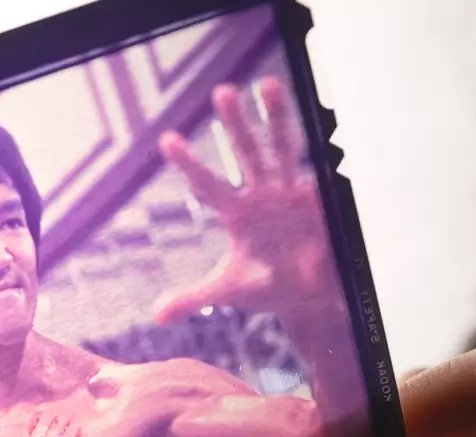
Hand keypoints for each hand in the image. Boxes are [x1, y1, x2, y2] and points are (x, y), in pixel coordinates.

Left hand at [155, 77, 331, 325]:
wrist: (310, 297)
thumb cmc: (266, 289)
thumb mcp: (228, 292)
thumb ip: (193, 298)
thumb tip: (156, 316)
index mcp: (237, 214)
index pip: (208, 183)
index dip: (190, 163)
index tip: (167, 140)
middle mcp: (261, 195)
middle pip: (245, 152)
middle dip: (235, 125)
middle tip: (222, 92)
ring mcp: (291, 192)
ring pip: (280, 148)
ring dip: (275, 117)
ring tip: (267, 82)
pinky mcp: (319, 199)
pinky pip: (316, 169)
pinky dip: (316, 147)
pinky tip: (315, 118)